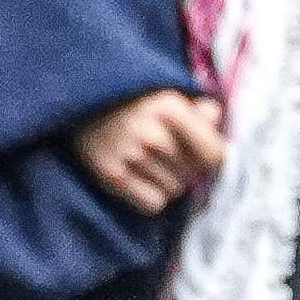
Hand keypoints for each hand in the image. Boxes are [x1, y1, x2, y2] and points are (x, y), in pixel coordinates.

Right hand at [70, 86, 228, 212]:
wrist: (83, 104)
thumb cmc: (136, 102)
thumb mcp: (171, 95)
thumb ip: (202, 110)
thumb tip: (216, 124)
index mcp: (170, 108)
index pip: (214, 155)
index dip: (210, 157)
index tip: (201, 153)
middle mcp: (151, 133)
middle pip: (193, 175)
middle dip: (185, 167)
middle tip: (163, 152)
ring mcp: (129, 156)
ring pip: (174, 190)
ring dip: (166, 181)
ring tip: (147, 160)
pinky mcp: (112, 176)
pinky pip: (154, 204)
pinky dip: (149, 196)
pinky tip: (137, 176)